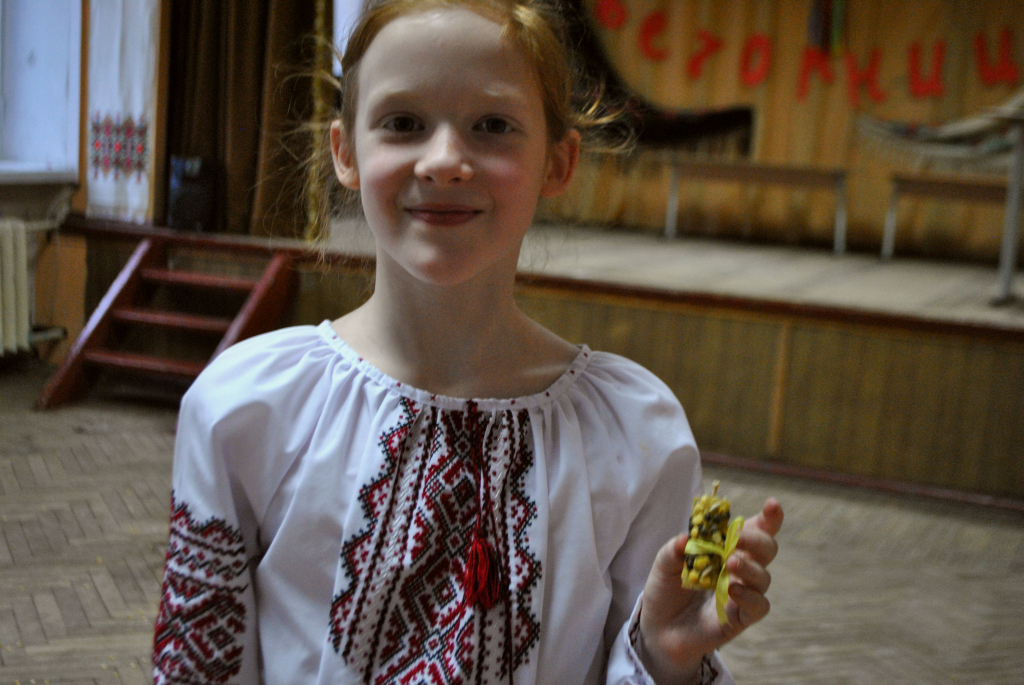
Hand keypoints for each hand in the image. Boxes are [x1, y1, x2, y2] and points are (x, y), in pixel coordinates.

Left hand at [637, 498, 782, 683]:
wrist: (658, 627)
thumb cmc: (666, 589)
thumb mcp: (664, 564)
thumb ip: (675, 549)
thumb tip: (687, 538)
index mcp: (726, 549)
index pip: (755, 530)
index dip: (769, 518)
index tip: (772, 505)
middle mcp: (740, 569)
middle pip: (767, 549)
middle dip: (757, 539)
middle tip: (737, 538)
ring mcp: (743, 593)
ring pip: (764, 577)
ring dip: (750, 567)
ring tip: (730, 563)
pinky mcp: (741, 618)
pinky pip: (760, 606)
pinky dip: (750, 596)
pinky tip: (733, 589)